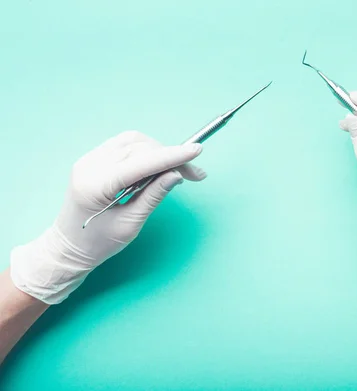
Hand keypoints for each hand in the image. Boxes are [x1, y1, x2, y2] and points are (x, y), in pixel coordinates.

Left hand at [10, 131, 206, 303]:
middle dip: (170, 157)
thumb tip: (176, 175)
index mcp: (96, 185)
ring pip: (133, 141)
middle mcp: (90, 166)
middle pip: (140, 148)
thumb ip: (153, 196)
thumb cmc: (97, 243)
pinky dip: (145, 151)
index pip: (141, 162)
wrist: (68, 247)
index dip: (171, 156)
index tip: (196, 151)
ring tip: (176, 170)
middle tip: (194, 174)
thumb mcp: (130, 225)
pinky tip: (157, 166)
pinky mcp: (93, 159)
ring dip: (159, 152)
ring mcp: (89, 159)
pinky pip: (124, 145)